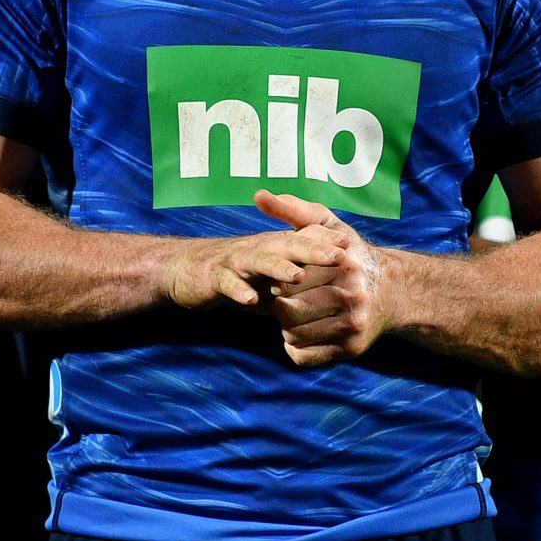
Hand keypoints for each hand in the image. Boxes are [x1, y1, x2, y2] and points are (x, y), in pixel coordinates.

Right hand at [160, 214, 346, 312]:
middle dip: (314, 249)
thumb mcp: (274, 273)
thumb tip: (336, 288)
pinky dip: (239, 290)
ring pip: (259, 259)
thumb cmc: (239, 274)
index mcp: (275, 246)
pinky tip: (251, 300)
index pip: (305, 239)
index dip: (327, 242)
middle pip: (288, 244)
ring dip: (278, 267)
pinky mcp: (214, 277)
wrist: (188, 269)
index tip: (352, 246)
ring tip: (297, 276)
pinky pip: (227, 282)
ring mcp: (235, 261)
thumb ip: (301, 277)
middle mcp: (258, 248)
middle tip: (339, 256)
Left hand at [254, 190, 392, 366]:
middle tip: (285, 298)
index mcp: (343, 265)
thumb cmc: (353, 256)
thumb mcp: (330, 227)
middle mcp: (351, 297)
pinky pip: (303, 356)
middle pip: (287, 309)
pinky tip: (303, 330)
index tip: (283, 277)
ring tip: (294, 312)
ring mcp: (353, 326)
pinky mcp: (352, 349)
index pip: (288, 279)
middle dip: (279, 304)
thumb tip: (259, 196)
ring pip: (293, 334)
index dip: (278, 279)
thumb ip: (295, 211)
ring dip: (286, 326)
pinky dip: (295, 346)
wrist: (394, 292)